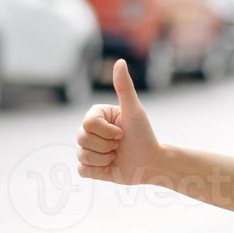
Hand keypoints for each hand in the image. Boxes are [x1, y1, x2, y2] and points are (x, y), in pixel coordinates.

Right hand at [76, 60, 161, 185]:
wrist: (152, 164)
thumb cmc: (145, 136)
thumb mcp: (135, 112)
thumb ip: (124, 88)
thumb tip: (119, 62)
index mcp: (97, 115)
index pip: (88, 123)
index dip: (107, 132)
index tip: (122, 132)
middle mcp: (90, 130)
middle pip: (82, 139)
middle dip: (106, 145)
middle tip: (120, 145)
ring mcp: (88, 148)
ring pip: (82, 155)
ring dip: (104, 159)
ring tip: (116, 155)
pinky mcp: (89, 167)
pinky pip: (82, 170)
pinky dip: (98, 170)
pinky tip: (110, 166)